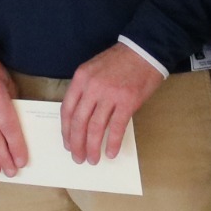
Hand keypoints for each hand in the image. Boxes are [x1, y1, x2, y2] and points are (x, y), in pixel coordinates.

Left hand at [61, 43, 164, 164]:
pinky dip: (112, 142)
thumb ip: (85, 90)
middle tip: (78, 157)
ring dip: (92, 146)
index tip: (67, 143)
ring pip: (95, 127)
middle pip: (79, 121)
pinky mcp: (128, 102)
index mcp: (80, 78)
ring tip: (92, 159)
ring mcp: (110, 95)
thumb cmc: (119, 61)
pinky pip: (116, 127)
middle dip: (76, 143)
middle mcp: (92, 87)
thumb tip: (80, 116)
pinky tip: (110, 153)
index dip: (66, 130)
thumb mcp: (93, 69)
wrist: (144, 51)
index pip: (67, 109)